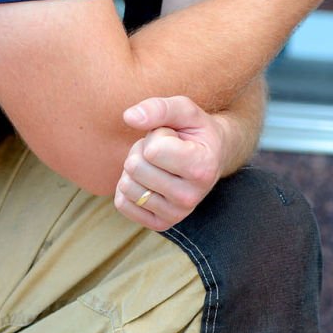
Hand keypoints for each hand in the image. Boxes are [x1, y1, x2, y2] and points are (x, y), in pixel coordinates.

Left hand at [114, 95, 225, 231]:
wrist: (210, 158)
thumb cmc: (194, 131)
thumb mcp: (184, 110)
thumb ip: (159, 108)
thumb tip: (129, 117)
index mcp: (202, 168)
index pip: (153, 151)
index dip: (156, 136)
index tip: (174, 137)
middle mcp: (191, 197)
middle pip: (135, 167)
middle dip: (142, 151)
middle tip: (162, 150)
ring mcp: (176, 214)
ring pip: (126, 186)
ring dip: (135, 168)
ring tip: (157, 164)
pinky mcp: (160, 224)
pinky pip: (122, 204)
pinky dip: (128, 187)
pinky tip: (148, 180)